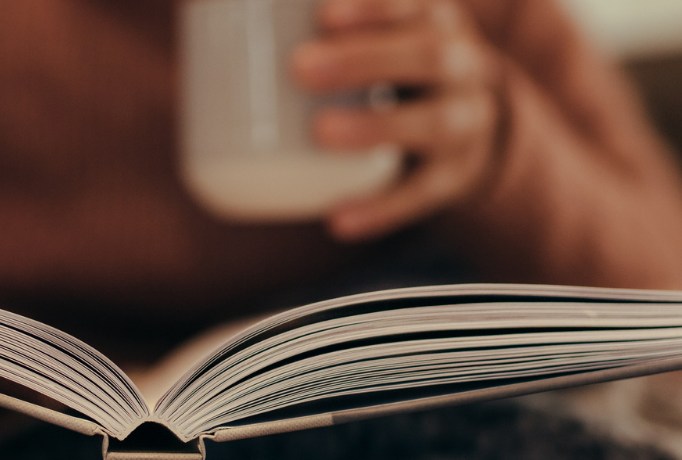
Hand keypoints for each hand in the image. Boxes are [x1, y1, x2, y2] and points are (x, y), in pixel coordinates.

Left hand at [295, 0, 502, 241]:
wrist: (471, 124)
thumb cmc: (396, 64)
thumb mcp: (381, 31)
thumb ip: (323, 28)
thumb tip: (210, 10)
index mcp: (435, 20)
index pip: (413, 3)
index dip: (373, 7)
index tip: (322, 14)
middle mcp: (464, 65)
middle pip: (428, 56)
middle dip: (365, 59)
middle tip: (300, 68)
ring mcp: (467, 124)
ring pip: (435, 124)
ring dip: (376, 127)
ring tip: (321, 131)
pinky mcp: (457, 176)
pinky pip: (424, 194)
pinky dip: (381, 209)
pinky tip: (338, 219)